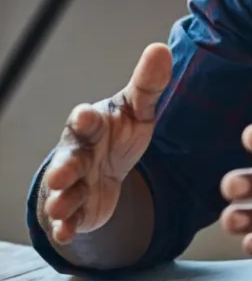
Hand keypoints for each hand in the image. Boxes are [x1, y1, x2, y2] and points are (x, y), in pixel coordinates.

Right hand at [41, 44, 171, 244]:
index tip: (86, 115)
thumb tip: (161, 48)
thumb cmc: (119, 132)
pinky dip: (67, 226)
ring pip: (64, 191)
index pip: (87, 121)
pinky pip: (69, 219)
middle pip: (69, 159)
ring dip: (63, 199)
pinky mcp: (78, 209)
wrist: (108, 167)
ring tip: (62, 206)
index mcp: (93, 126)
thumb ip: (149, 84)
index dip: (86, 119)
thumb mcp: (138, 110)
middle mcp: (78, 154)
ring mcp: (74, 183)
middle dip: (64, 166)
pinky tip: (67, 232)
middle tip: (62, 174)